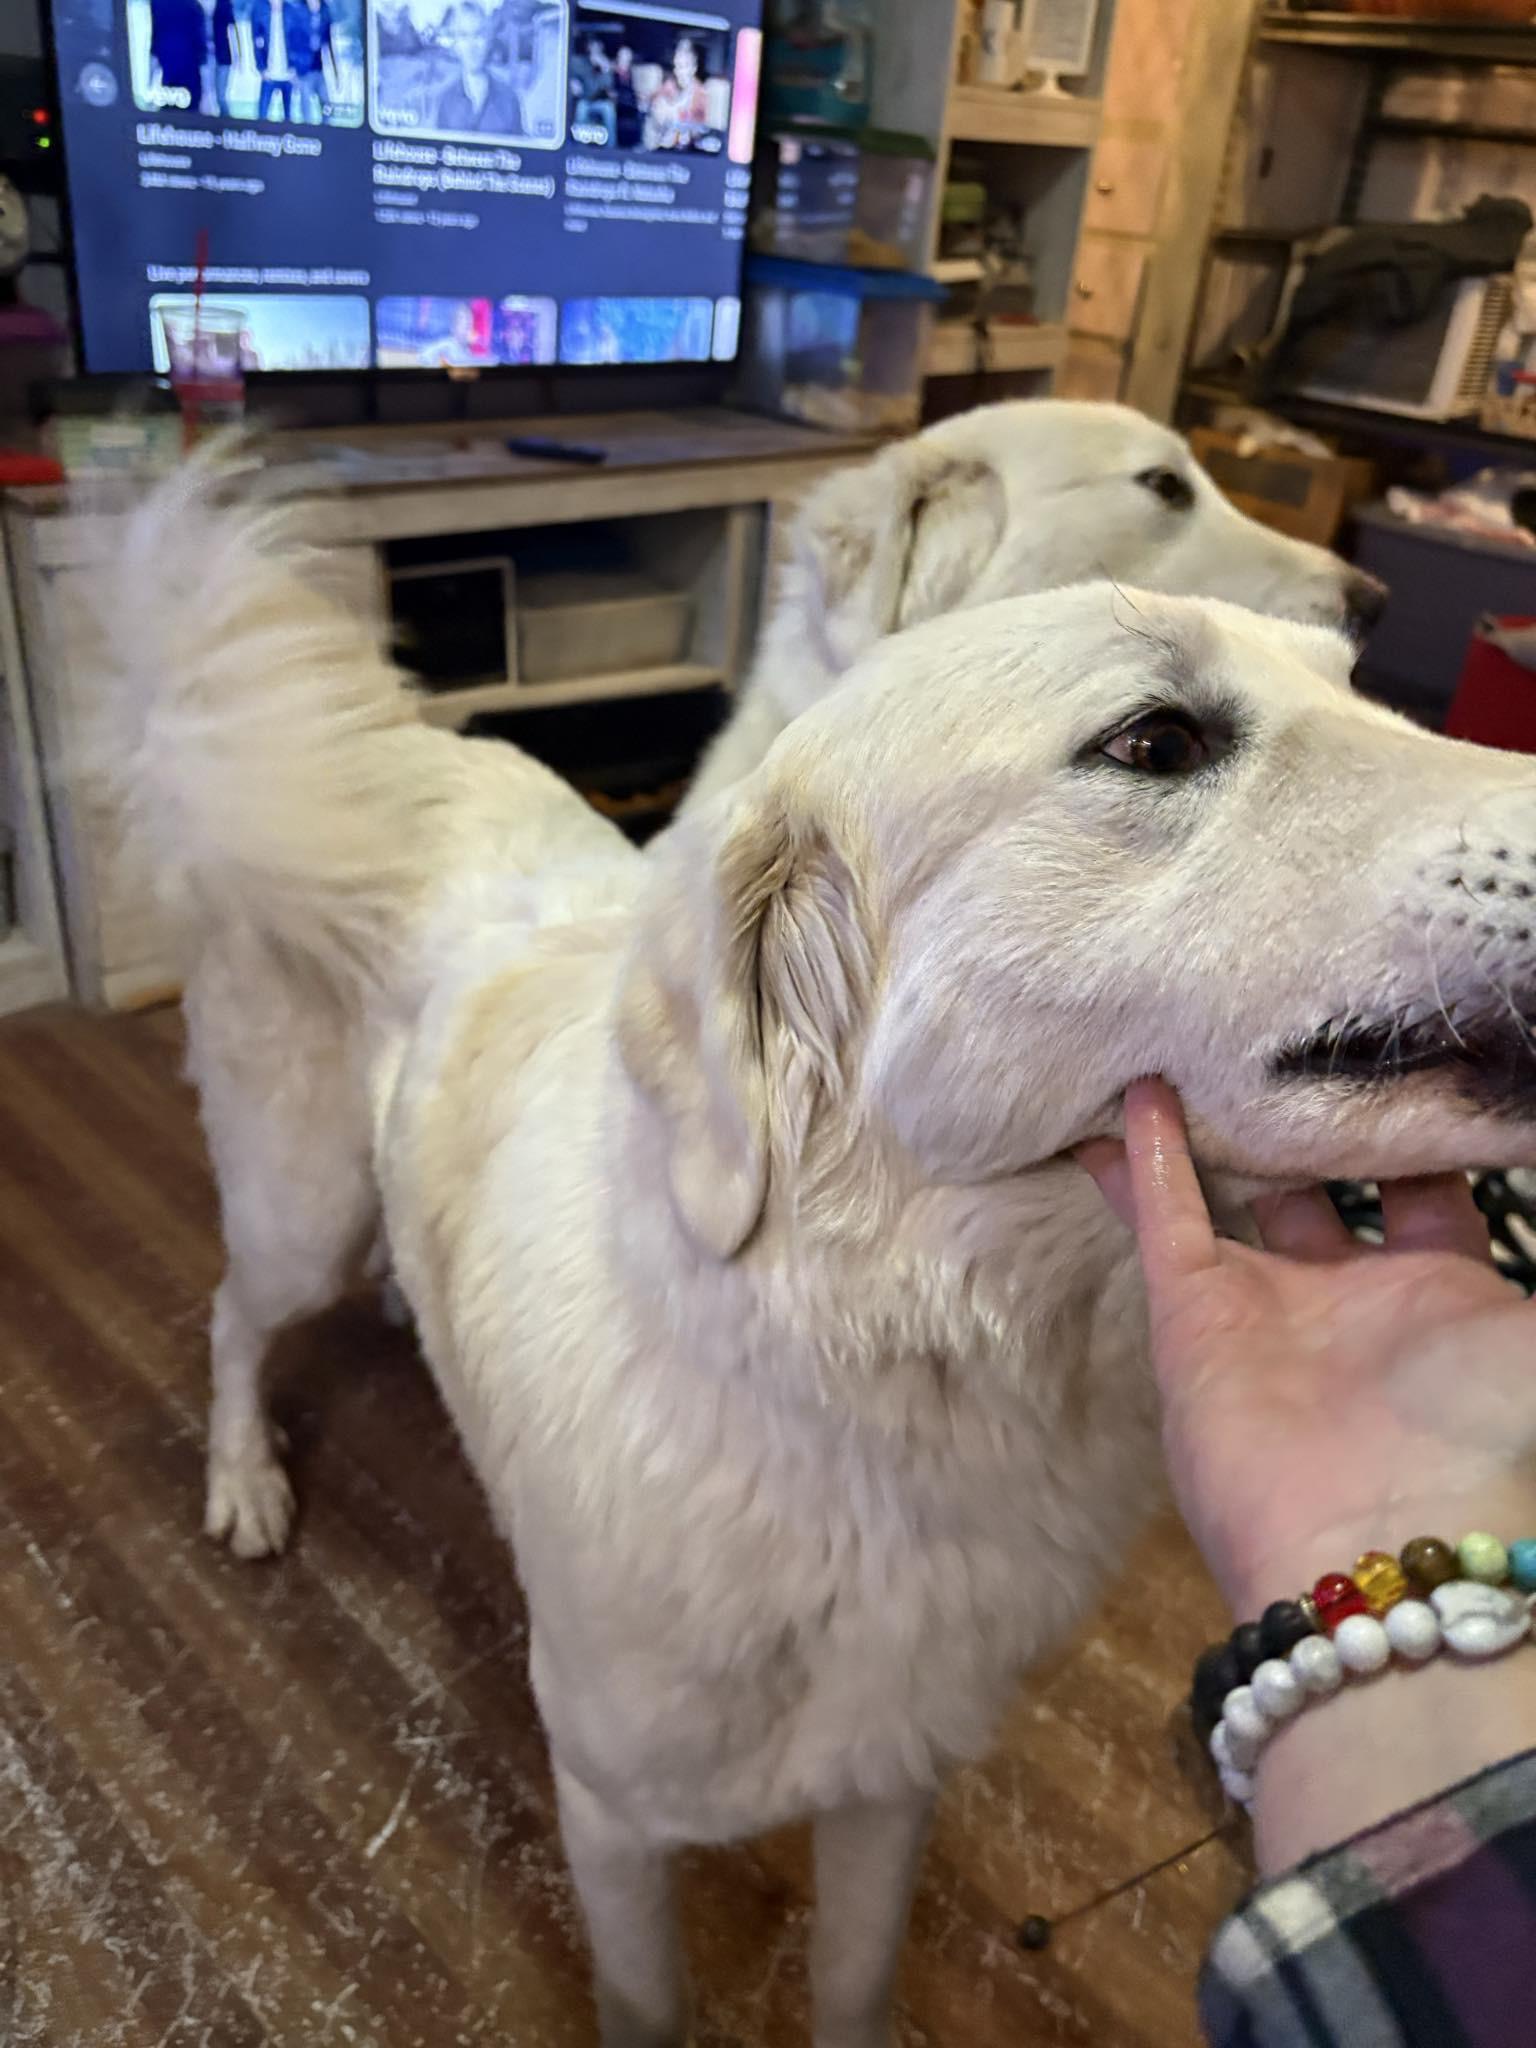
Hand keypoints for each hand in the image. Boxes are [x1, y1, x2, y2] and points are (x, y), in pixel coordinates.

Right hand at [1077, 1079, 1535, 1615]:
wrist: (1374, 1542)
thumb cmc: (1482, 1429)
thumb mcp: (1535, 1335)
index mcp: (1442, 1296)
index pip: (1424, 1187)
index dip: (1411, 1127)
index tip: (1398, 1058)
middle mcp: (1351, 1296)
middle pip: (1323, 1185)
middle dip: (1309, 1125)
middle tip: (1289, 1043)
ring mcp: (1266, 1303)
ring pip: (1235, 1193)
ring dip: (1217, 1131)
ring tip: (1195, 1054)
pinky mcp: (1192, 1313)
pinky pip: (1165, 1217)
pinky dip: (1148, 1158)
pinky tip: (1137, 1093)